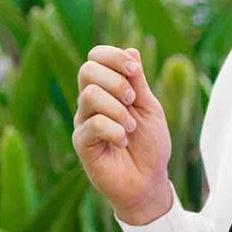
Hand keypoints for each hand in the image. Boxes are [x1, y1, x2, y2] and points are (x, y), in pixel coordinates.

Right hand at [73, 45, 173, 224]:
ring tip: (131, 127)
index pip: (95, 58)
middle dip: (116, 80)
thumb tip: (131, 49)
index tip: (135, 70)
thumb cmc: (150, 146)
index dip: (113, 56)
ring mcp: (84, 123)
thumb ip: (138, 82)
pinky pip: (92, 124)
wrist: (148, 182)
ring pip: (89, 95)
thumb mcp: (149, 107)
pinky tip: (124, 141)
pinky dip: (114, 129)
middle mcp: (90, 104)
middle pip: (87, 70)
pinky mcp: (82, 144)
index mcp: (106, 90)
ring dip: (118, 109)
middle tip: (133, 100)